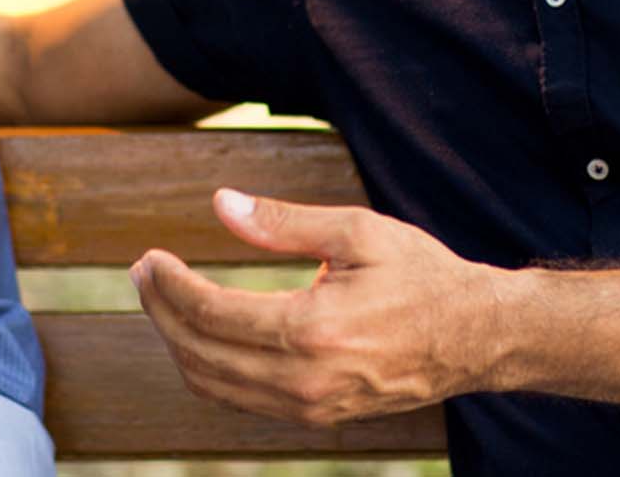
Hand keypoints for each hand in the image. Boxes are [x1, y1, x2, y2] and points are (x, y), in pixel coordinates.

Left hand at [128, 187, 513, 427]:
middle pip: (199, 353)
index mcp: (313, 330)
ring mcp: (310, 407)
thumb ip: (282, 222)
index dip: (168, 285)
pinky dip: (207, 369)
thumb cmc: (420, 275)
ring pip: (212, 385)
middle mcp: (305, 380)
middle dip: (160, 312)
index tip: (149, 258)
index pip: (209, 313)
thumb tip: (220, 203)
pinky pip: (239, 400)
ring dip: (176, 342)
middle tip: (144, 273)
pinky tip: (200, 334)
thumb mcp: (357, 231)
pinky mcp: (316, 417)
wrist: (475, 336)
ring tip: (162, 300)